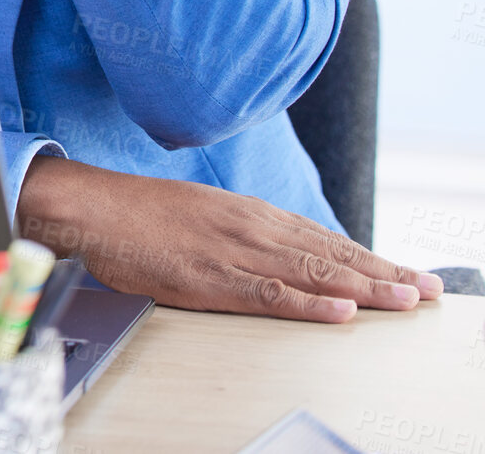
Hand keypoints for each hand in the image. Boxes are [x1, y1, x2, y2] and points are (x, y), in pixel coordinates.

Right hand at [16, 158, 443, 321]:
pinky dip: (308, 304)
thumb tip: (274, 250)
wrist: (91, 208)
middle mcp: (250, 227)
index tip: (407, 273)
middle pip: (328, 254)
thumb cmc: (138, 214)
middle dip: (382, 273)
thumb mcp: (200, 211)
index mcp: (248, 212)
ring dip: (363, 288)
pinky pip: (267, 294)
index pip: (322, 238)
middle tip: (429, 290)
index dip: (368, 257)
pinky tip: (340, 312)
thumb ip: (240, 230)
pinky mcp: (209, 277)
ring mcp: (231, 251)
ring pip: (310, 273)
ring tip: (405, 301)